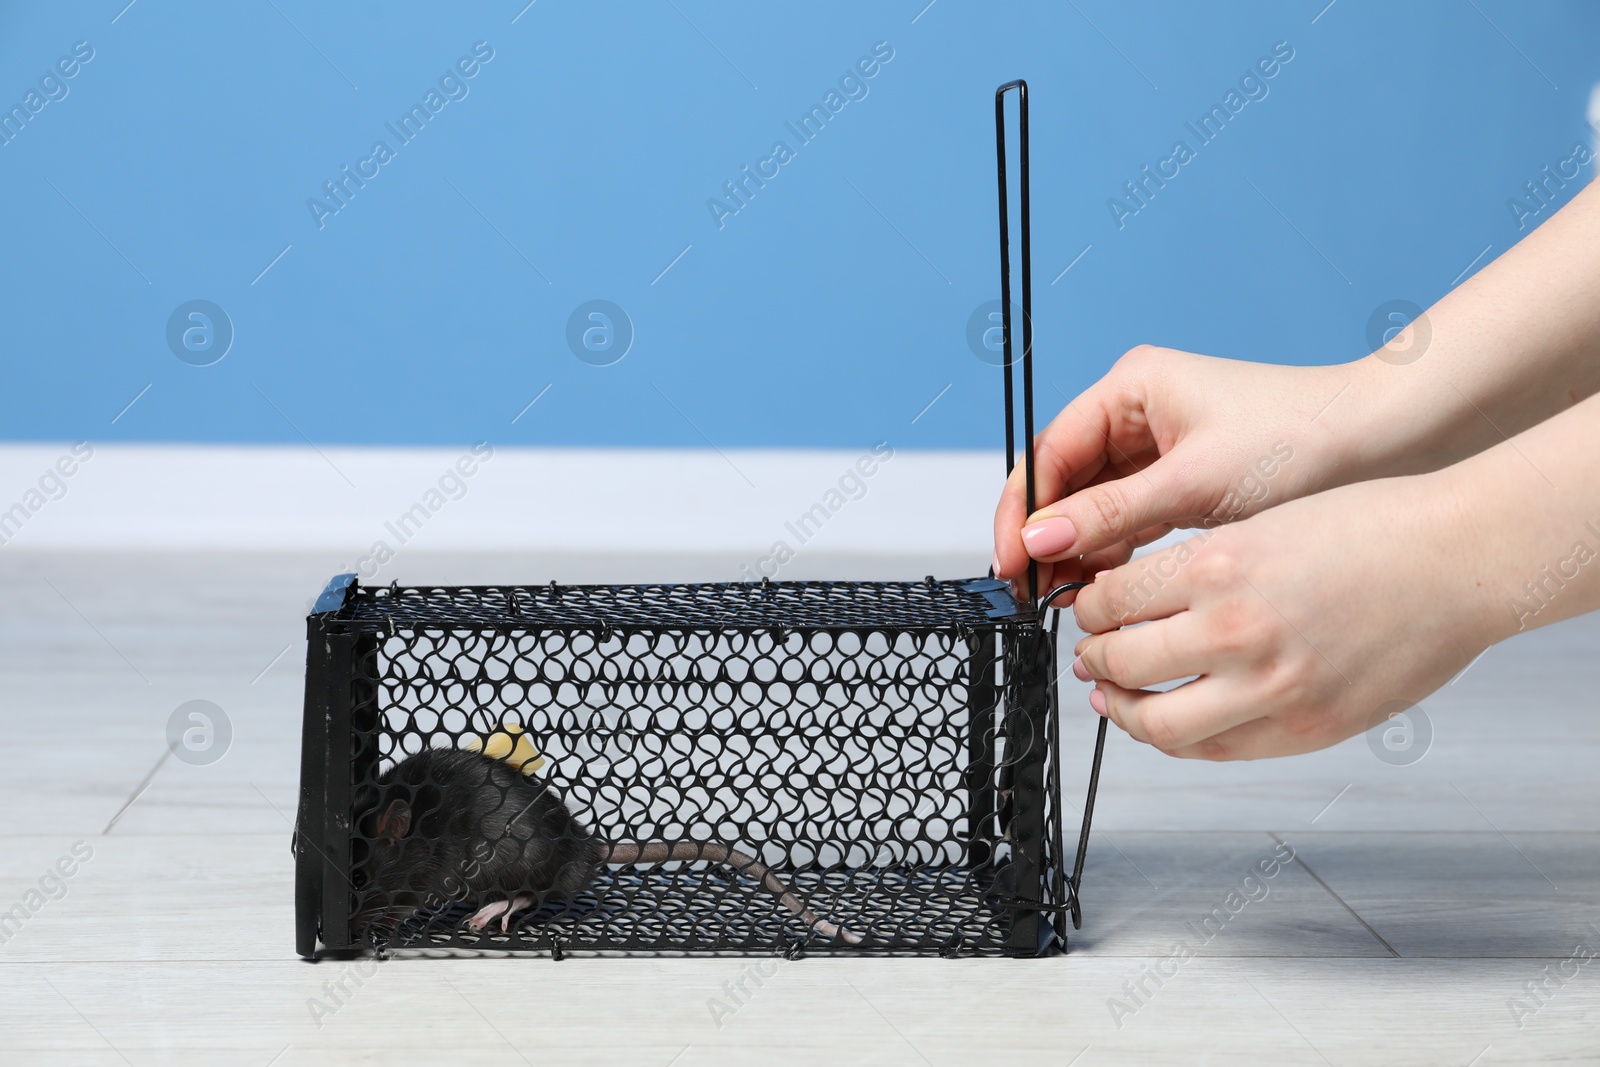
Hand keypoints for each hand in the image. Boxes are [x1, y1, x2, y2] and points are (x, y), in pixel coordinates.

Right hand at [993, 346, 1354, 598]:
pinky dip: (1111, 552)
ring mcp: (1158, 444)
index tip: (1013, 562)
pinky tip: (1102, 587)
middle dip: (1046, 536)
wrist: (1383, 444)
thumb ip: (1107, 516)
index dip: (1023, 511)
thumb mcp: (1191, 484)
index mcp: (1130, 387)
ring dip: (1076, 549)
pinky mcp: (1181, 478)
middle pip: (1063, 479)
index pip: (1049, 453)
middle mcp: (1137, 410)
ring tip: (1065, 600)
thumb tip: (1037, 544)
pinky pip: (1125, 518)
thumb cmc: (1300, 441)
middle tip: (1030, 591)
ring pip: (1091, 503)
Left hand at [1067, 471, 1494, 759]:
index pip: (1111, 600)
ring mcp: (1271, 688)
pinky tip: (1169, 720)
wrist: (1459, 560)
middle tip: (1091, 651)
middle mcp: (1236, 629)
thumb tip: (1131, 604)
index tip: (1088, 609)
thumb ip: (1197, 567)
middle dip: (1094, 656)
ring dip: (1122, 708)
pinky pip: (1214, 750)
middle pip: (1121, 662)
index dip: (1088, 608)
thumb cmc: (1371, 529)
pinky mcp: (1305, 729)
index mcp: (1218, 564)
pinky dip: (1178, 739)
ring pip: (1156, 722)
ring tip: (1115, 694)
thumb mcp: (1261, 522)